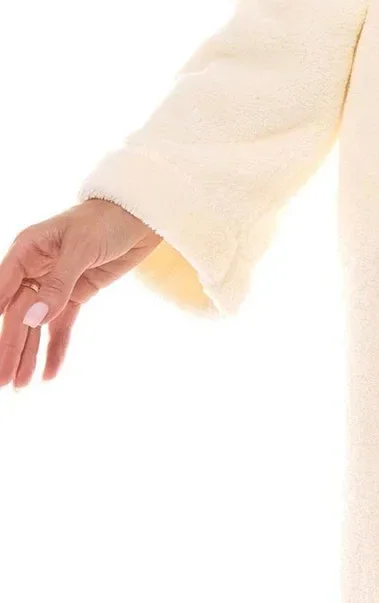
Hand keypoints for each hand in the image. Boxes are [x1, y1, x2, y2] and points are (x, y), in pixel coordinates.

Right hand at [0, 199, 160, 387]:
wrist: (141, 215)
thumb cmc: (106, 221)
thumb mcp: (81, 249)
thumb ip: (58, 284)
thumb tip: (33, 316)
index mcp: (26, 251)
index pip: (0, 291)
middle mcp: (34, 270)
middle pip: (16, 315)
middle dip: (9, 348)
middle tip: (2, 380)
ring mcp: (54, 284)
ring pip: (36, 326)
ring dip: (28, 355)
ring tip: (20, 386)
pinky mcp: (75, 295)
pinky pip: (61, 326)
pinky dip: (56, 349)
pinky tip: (49, 374)